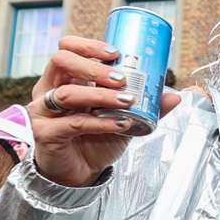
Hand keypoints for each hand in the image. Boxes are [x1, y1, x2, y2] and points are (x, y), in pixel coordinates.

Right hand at [29, 37, 181, 187]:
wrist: (82, 173)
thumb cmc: (96, 141)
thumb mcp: (124, 118)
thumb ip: (146, 107)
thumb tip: (175, 95)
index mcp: (65, 79)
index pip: (68, 49)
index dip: (88, 45)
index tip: (115, 52)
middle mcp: (49, 90)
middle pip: (61, 61)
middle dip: (93, 65)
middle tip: (121, 78)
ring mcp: (43, 111)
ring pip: (67, 93)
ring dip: (100, 94)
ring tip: (127, 101)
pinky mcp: (46, 133)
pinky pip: (73, 123)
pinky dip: (100, 123)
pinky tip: (120, 124)